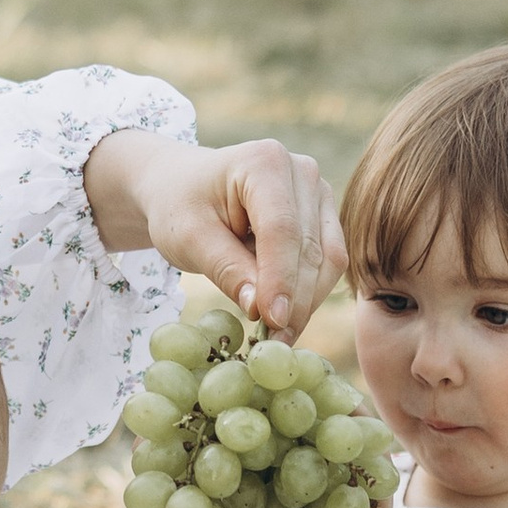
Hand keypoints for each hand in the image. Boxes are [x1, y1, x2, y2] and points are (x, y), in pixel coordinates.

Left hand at [85, 133, 342, 337]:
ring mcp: (318, 192)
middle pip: (309, 247)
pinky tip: (285, 320)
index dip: (279, 279)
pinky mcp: (323, 216)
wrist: (183, 187)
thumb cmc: (180, 206)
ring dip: (305, 303)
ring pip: (327, 259)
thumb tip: (261, 310)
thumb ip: (226, 269)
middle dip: (294, 300)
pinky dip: (308, 294)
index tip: (271, 321)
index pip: (281, 229)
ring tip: (277, 339)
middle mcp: (301, 171)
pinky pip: (327, 262)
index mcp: (264, 162)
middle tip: (273, 345)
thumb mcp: (188, 237)